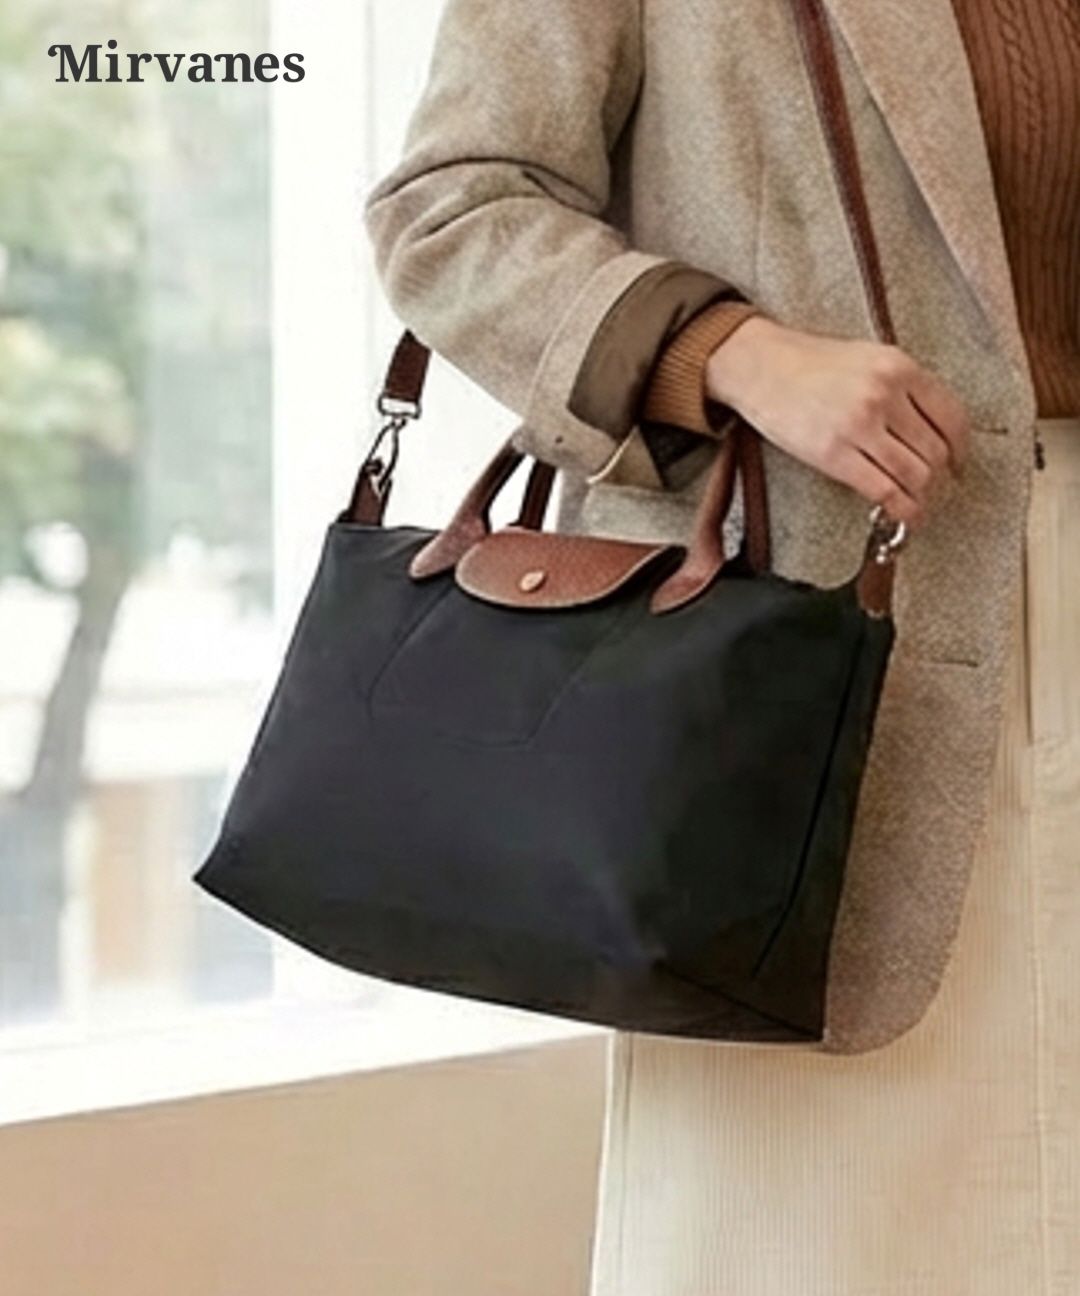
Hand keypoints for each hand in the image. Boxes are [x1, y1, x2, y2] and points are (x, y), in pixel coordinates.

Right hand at [704, 316, 970, 528]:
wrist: (761, 366)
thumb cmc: (809, 364)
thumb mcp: (867, 359)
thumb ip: (902, 388)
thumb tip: (931, 430)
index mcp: (898, 367)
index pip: (952, 417)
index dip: (961, 449)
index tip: (959, 464)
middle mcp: (885, 394)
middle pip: (935, 451)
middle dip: (939, 478)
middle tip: (933, 489)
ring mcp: (860, 424)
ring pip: (915, 474)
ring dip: (921, 497)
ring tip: (916, 503)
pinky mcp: (834, 453)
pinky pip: (883, 489)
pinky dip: (899, 507)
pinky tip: (899, 512)